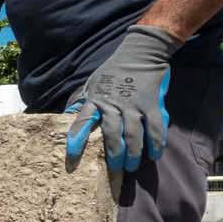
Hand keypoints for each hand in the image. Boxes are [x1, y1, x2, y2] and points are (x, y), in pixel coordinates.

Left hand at [65, 26, 180, 171]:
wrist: (141, 51)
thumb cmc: (114, 70)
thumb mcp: (92, 84)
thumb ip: (82, 102)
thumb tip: (67, 117)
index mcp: (96, 99)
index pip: (82, 121)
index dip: (77, 139)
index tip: (72, 156)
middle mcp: (114, 103)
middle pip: (111, 134)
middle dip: (113, 155)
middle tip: (115, 170)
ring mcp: (134, 103)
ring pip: (133, 134)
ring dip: (132, 153)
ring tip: (131, 167)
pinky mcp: (152, 103)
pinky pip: (154, 127)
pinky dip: (155, 143)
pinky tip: (154, 155)